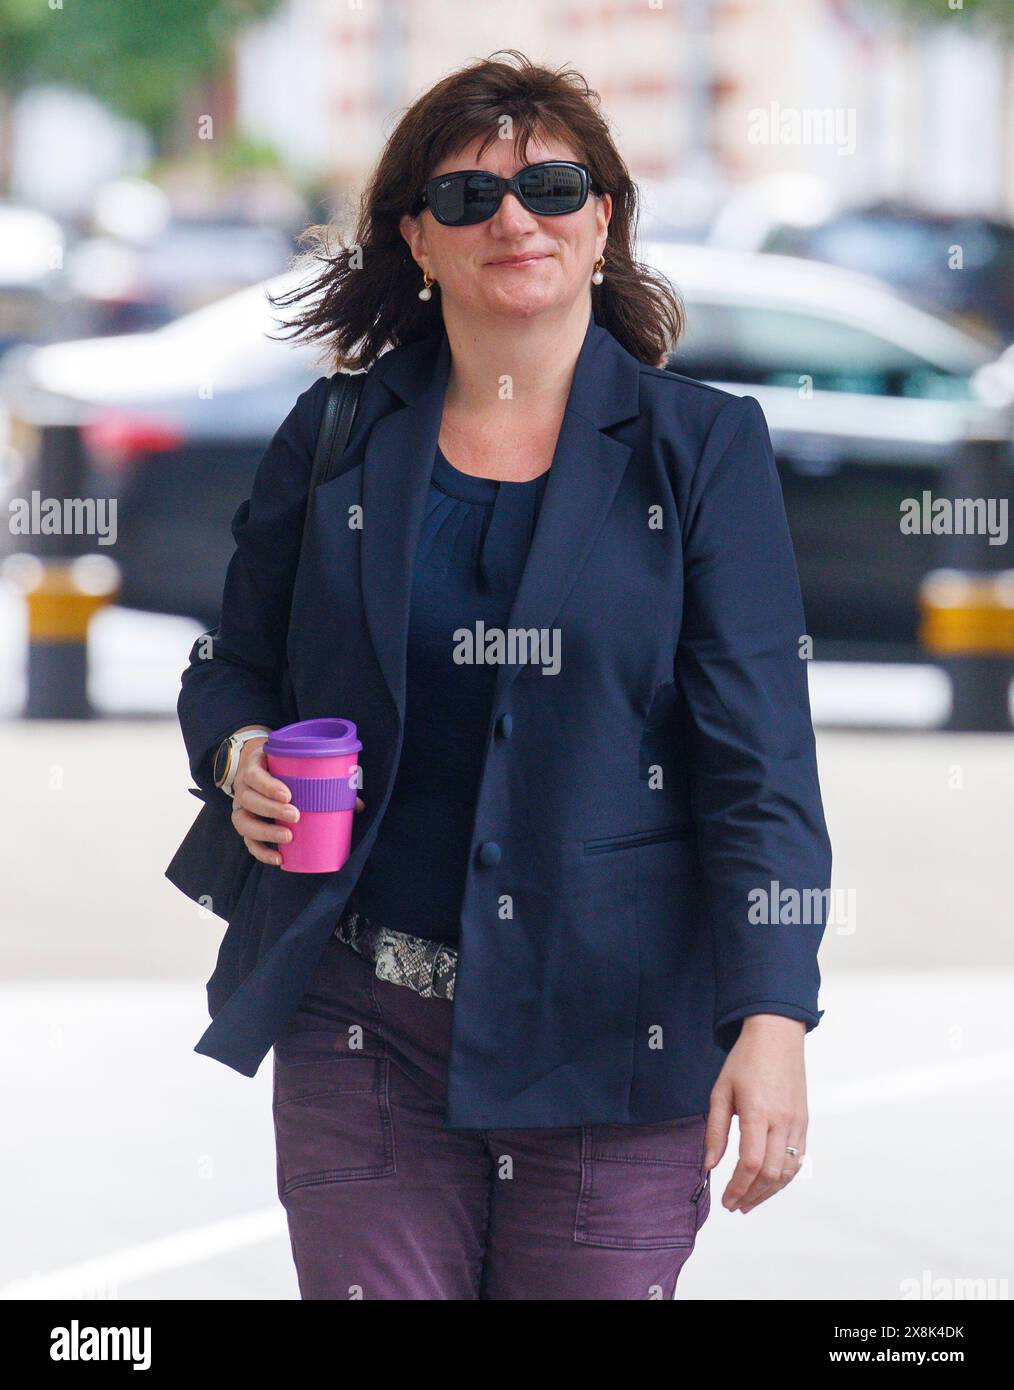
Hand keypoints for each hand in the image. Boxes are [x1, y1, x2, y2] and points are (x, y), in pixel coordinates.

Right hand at [230, 736, 363, 865]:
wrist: (263, 769)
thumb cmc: (285, 768)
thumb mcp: (298, 765)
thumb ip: (325, 779)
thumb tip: (358, 805)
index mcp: (256, 767)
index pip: (254, 775)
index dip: (268, 786)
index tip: (288, 794)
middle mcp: (243, 788)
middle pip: (249, 799)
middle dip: (271, 809)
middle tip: (296, 815)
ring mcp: (242, 808)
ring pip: (244, 822)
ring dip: (265, 831)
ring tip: (288, 836)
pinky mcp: (246, 826)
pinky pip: (248, 841)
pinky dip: (262, 851)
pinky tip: (279, 858)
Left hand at [704, 1014, 807, 1214]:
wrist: (777, 1037)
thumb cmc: (746, 1060)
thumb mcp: (721, 1091)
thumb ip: (716, 1130)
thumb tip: (709, 1165)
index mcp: (758, 1112)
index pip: (751, 1163)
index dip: (738, 1187)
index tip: (726, 1200)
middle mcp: (782, 1121)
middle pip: (771, 1173)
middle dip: (752, 1195)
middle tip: (735, 1206)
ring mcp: (797, 1123)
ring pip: (788, 1171)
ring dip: (769, 1192)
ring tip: (750, 1201)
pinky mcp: (804, 1122)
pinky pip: (799, 1159)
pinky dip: (785, 1177)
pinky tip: (769, 1184)